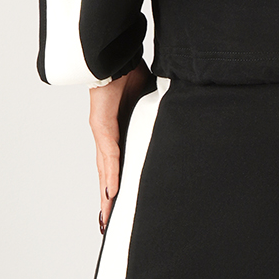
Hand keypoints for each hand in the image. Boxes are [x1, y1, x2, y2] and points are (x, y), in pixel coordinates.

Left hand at [89, 65, 150, 231]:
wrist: (115, 57)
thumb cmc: (129, 74)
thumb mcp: (148, 100)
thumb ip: (157, 113)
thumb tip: (177, 116)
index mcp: (118, 131)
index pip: (116, 163)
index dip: (116, 183)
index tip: (117, 203)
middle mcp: (107, 135)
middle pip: (106, 173)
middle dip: (107, 198)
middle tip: (107, 221)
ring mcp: (102, 132)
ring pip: (105, 170)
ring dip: (107, 193)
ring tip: (108, 215)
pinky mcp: (101, 125)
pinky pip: (109, 155)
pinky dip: (111, 174)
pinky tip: (111, 191)